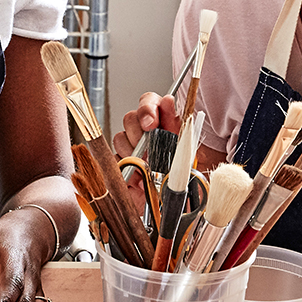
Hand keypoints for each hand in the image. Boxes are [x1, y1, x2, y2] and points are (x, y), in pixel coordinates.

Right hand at [112, 92, 181, 211]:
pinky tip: (140, 179)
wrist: (178, 201)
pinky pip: (114, 161)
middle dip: (139, 133)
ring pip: (119, 138)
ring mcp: (130, 149)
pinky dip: (127, 170)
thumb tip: (167, 101)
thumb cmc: (183, 173)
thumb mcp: (187, 146)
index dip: (147, 109)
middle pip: (130, 118)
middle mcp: (144, 132)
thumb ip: (177, 121)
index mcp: (162, 121)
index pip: (148, 102)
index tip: (151, 123)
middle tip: (150, 148)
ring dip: (133, 153)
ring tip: (148, 167)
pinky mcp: (120, 166)